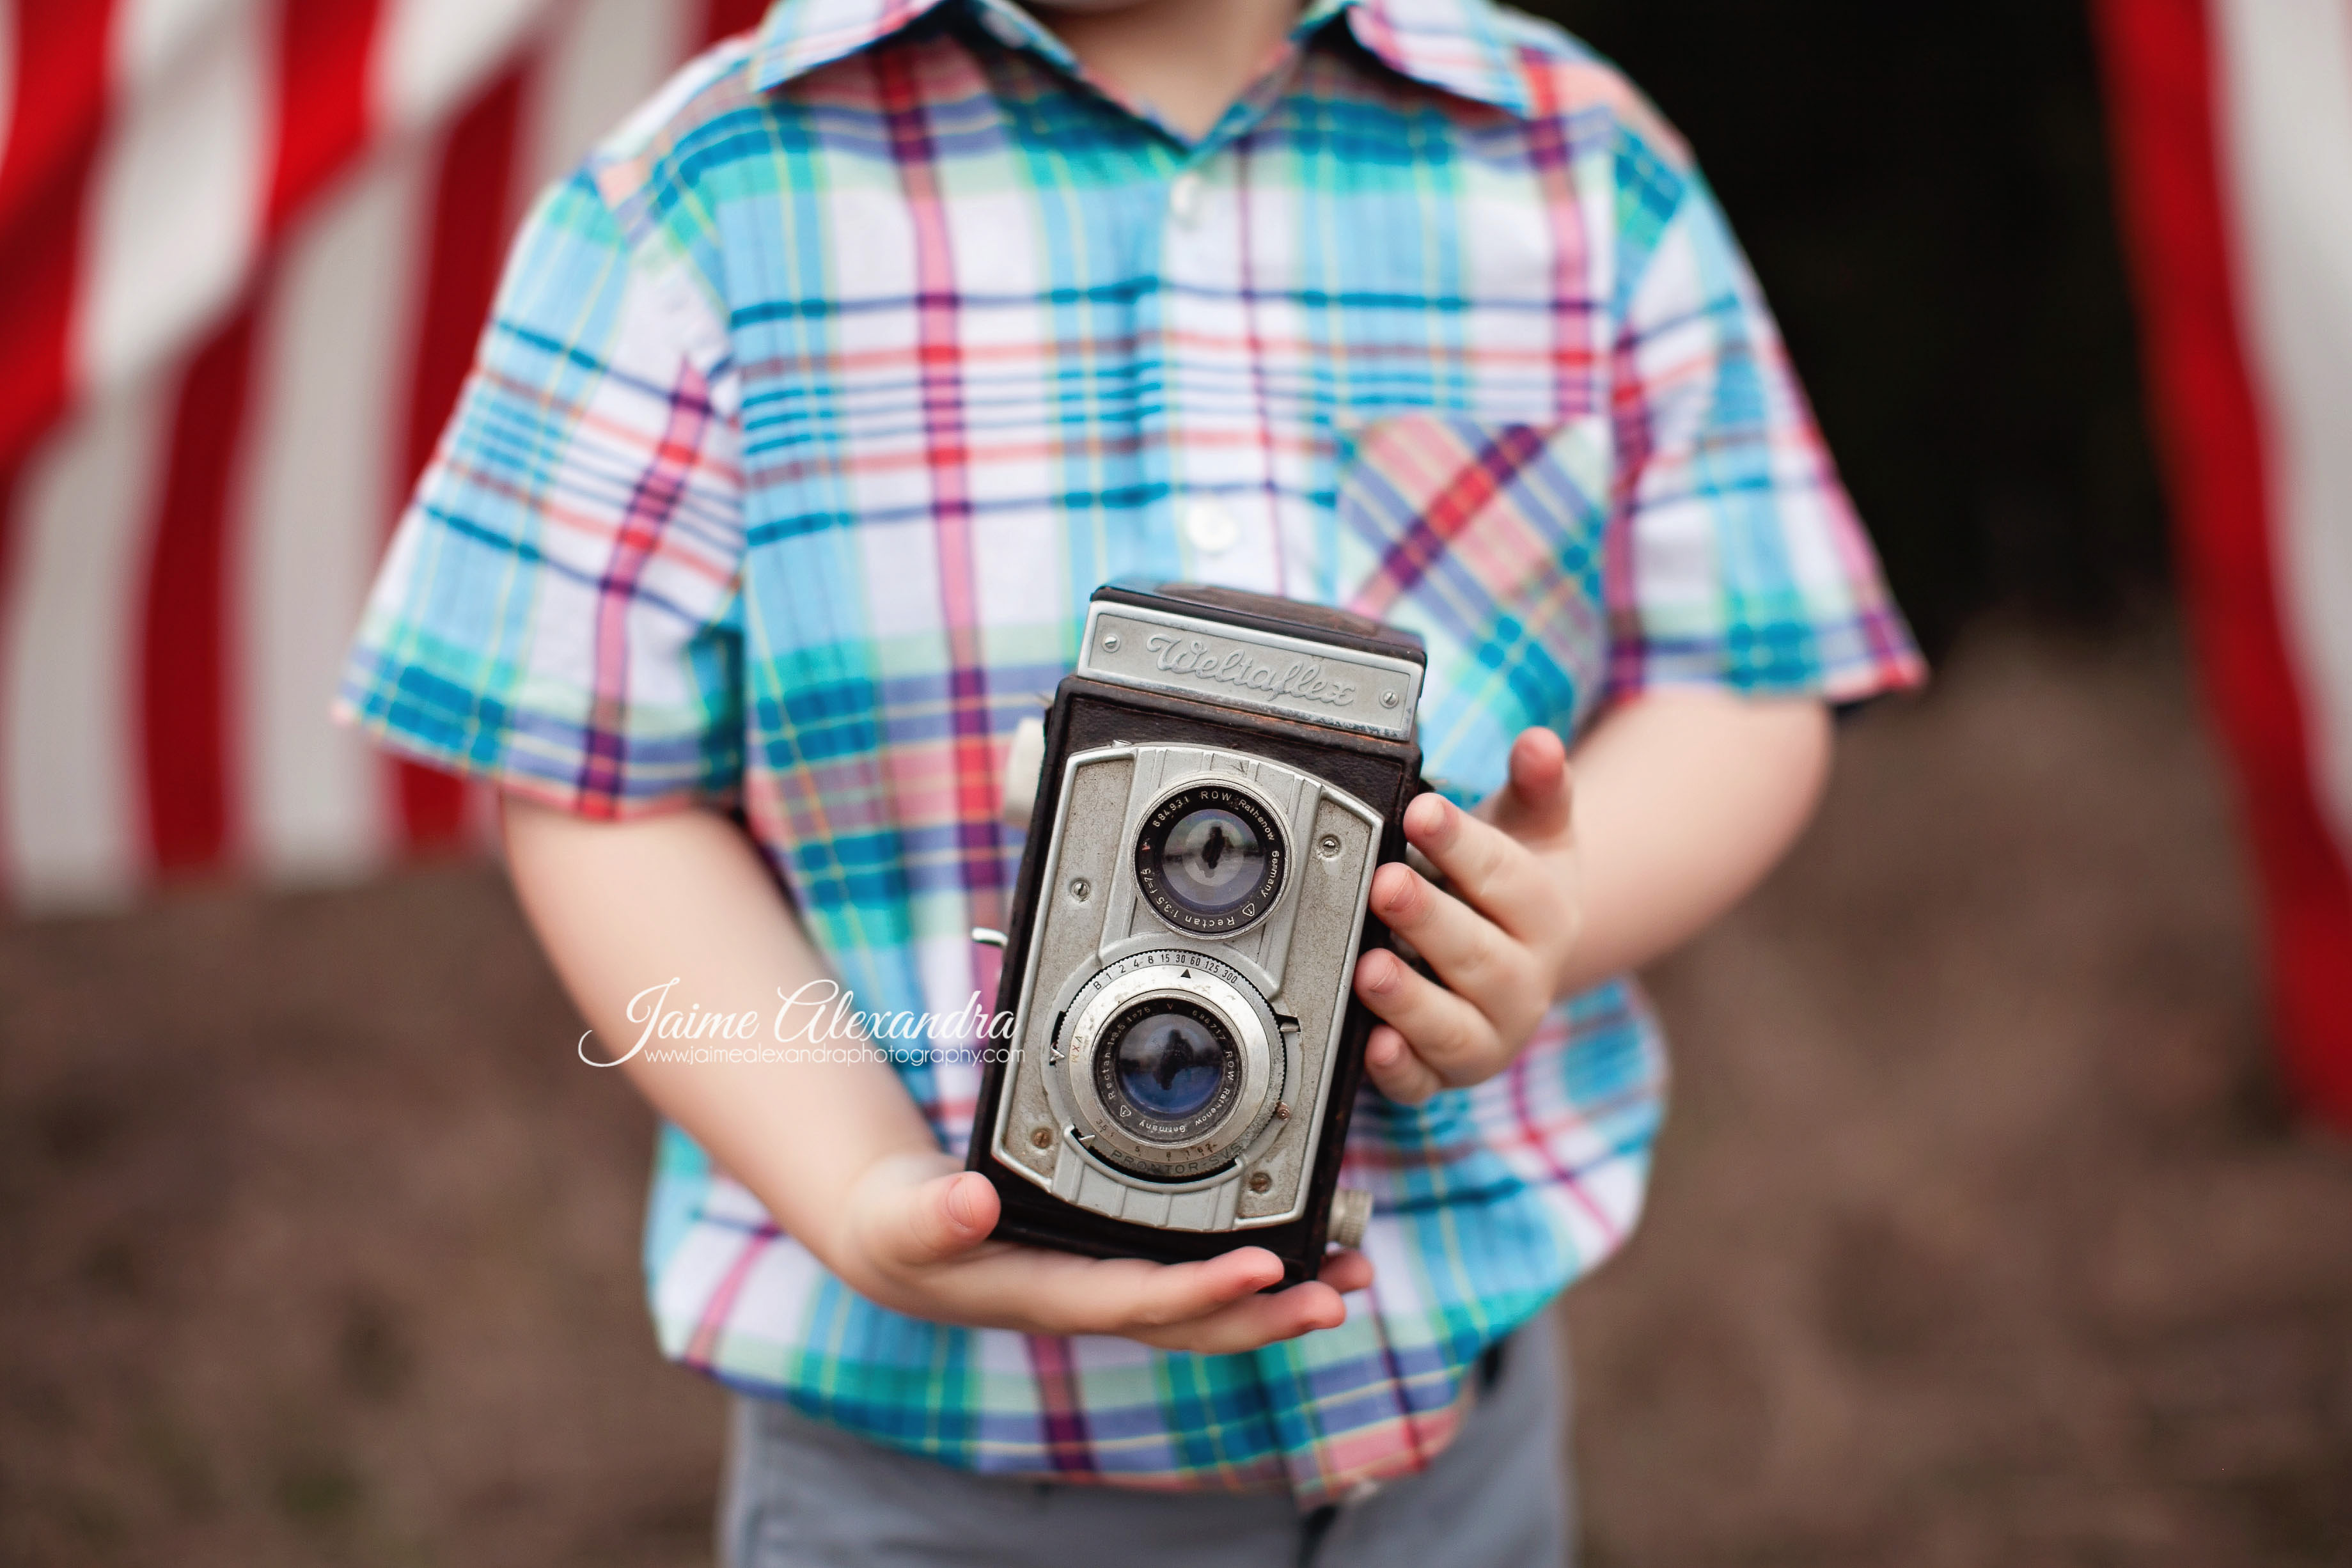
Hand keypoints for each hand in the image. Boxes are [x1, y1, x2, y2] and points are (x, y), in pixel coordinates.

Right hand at [831, 1151, 1373, 1352]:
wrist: (902, 1240)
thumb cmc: (904, 1229)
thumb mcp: (901, 1219)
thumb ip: (930, 1214)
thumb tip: (968, 1202)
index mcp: (1048, 1292)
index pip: (1138, 1301)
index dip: (1201, 1292)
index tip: (1262, 1270)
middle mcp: (1094, 1297)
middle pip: (1195, 1321)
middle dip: (1269, 1312)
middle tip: (1340, 1290)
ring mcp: (1114, 1283)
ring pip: (1209, 1306)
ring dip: (1281, 1297)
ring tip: (1352, 1275)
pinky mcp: (1125, 1260)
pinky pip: (1201, 1277)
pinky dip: (1258, 1270)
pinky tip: (1307, 1251)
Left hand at [1351, 727, 1579, 1104]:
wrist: (1523, 958)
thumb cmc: (1514, 887)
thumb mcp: (1536, 829)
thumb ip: (1538, 784)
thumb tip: (1539, 742)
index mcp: (1546, 915)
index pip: (1506, 878)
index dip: (1462, 844)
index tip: (1422, 812)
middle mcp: (1523, 981)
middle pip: (1477, 954)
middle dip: (1429, 919)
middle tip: (1386, 884)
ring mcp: (1486, 1034)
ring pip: (1453, 1026)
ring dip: (1410, 1000)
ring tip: (1369, 967)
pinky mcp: (1446, 1075)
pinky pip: (1424, 1084)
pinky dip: (1400, 1070)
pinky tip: (1373, 1046)